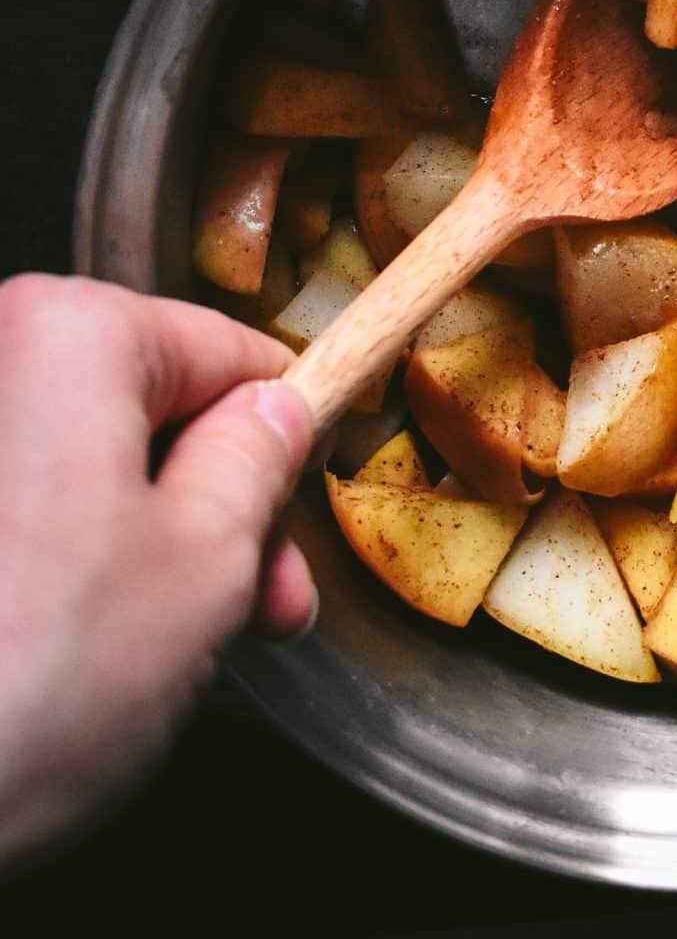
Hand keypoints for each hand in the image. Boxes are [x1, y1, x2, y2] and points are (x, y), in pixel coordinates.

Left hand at [0, 275, 314, 866]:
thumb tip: (276, 410)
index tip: (308, 494)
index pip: (225, 350)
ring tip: (179, 653)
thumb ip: (258, 459)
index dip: (284, 429)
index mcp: (66, 332)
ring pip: (80, 467)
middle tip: (264, 606)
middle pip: (146, 410)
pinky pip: (20, 507)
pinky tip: (88, 651)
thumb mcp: (206, 559)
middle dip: (213, 507)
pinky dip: (60, 562)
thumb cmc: (27, 684)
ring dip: (144, 546)